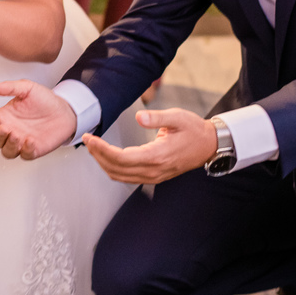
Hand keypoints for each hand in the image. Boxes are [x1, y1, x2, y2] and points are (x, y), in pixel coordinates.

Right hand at [0, 80, 76, 159]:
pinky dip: (26, 150)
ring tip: (16, 135)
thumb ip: (9, 87)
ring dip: (9, 145)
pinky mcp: (34, 149)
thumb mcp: (26, 88)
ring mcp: (21, 142)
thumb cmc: (44, 100)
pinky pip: (25, 155)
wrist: (65, 109)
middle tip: (6, 128)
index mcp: (4, 117)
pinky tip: (30, 141)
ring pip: (7, 151)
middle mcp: (11, 131)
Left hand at [82, 107, 216, 182]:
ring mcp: (154, 176)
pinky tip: (106, 157)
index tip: (90, 139)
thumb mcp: (178, 117)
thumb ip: (158, 117)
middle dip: (98, 155)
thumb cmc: (194, 130)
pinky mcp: (153, 176)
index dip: (102, 150)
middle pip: (116, 169)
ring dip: (103, 163)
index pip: (122, 158)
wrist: (209, 146)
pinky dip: (113, 168)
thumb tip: (139, 117)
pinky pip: (127, 177)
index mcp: (158, 156)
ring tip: (93, 147)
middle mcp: (154, 170)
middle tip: (87, 140)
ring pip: (120, 176)